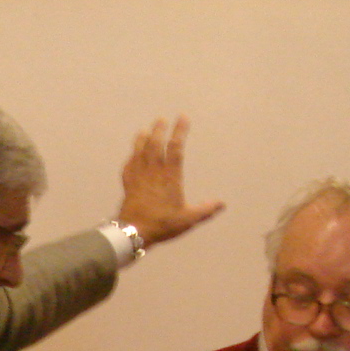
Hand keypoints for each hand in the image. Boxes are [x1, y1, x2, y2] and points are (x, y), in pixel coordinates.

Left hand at [115, 116, 223, 245]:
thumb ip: (205, 210)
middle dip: (159, 130)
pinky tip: (132, 155)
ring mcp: (138, 177)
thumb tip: (221, 204)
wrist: (133, 233)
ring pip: (139, 152)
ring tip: (145, 131)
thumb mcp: (188, 220)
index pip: (176, 148)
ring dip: (142, 140)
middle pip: (155, 144)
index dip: (180, 131)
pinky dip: (131, 157)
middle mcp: (153, 172)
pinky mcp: (128, 185)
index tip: (183, 118)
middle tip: (161, 119)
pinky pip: (129, 166)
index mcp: (169, 177)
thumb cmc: (162, 225)